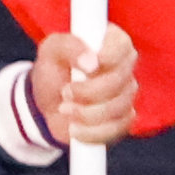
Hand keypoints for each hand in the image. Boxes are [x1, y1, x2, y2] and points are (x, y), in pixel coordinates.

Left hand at [30, 24, 137, 145]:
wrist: (47, 104)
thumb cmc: (52, 70)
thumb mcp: (51, 50)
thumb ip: (69, 45)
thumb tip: (92, 62)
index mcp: (112, 42)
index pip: (123, 46)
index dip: (109, 58)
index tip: (88, 68)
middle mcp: (124, 67)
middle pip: (120, 80)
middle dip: (88, 91)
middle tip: (65, 92)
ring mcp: (126, 94)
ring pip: (118, 107)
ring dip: (86, 113)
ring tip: (64, 109)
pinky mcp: (123, 119)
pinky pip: (116, 129)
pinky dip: (91, 132)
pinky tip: (74, 127)